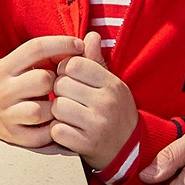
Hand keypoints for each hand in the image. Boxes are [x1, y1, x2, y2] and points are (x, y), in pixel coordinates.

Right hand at [0, 34, 85, 147]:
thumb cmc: (7, 82)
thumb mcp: (17, 63)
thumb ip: (46, 54)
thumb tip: (82, 45)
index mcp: (5, 66)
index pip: (36, 48)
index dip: (61, 43)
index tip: (79, 45)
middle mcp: (3, 90)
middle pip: (42, 80)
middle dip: (57, 80)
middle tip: (60, 83)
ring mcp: (6, 114)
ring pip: (40, 110)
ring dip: (56, 107)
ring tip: (57, 103)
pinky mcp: (12, 136)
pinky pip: (39, 136)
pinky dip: (52, 131)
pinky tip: (55, 121)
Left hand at [49, 32, 137, 170]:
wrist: (128, 149)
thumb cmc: (115, 112)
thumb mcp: (111, 84)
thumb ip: (96, 61)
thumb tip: (90, 35)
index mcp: (112, 84)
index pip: (74, 64)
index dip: (65, 70)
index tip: (69, 78)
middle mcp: (106, 103)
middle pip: (61, 85)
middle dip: (59, 91)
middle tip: (68, 98)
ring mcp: (97, 125)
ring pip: (57, 107)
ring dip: (57, 112)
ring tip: (68, 114)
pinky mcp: (86, 144)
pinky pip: (57, 130)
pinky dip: (58, 131)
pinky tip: (68, 129)